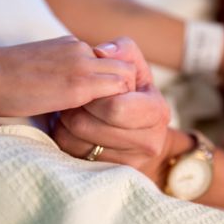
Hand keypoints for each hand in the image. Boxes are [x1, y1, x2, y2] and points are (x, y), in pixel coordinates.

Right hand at [0, 36, 134, 116]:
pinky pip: (117, 93)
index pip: (112, 61)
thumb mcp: (40, 66)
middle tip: (116, 113)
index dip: (114, 83)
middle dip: (127, 90)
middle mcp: (83, 50)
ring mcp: (83, 65)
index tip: (107, 102)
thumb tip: (70, 94)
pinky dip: (116, 108)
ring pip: (127, 78)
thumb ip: (61, 73)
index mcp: (73, 45)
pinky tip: (102, 122)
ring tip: (110, 119)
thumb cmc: (3, 77)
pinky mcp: (79, 85)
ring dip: (123, 99)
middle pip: (126, 67)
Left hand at [53, 37, 170, 182]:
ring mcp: (131, 161)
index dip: (95, 95)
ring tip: (75, 110)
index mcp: (158, 111)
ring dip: (67, 121)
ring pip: (76, 141)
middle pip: (89, 126)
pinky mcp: (111, 173)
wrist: (139, 126)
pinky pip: (72, 154)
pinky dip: (65, 137)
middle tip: (78, 98)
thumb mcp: (133, 65)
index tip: (92, 86)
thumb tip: (103, 53)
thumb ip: (122, 50)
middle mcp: (150, 141)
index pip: (115, 108)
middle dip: (77, 107)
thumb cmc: (131, 90)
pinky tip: (74, 127)